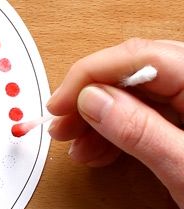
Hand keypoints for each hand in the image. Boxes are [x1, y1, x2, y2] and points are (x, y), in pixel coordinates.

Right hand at [46, 38, 183, 208]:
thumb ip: (140, 132)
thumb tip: (93, 100)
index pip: (140, 57)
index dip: (91, 75)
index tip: (60, 103)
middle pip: (136, 72)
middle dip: (91, 97)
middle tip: (61, 125)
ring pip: (137, 95)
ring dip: (99, 118)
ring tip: (76, 146)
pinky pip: (148, 116)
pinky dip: (117, 132)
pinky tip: (99, 151)